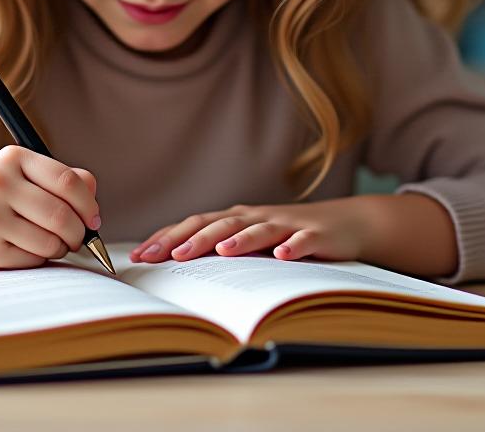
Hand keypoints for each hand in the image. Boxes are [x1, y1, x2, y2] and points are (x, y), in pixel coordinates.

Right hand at [0, 145, 100, 269]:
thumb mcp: (23, 172)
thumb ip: (62, 179)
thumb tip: (93, 200)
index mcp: (13, 158)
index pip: (67, 182)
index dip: (88, 204)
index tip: (93, 218)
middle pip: (61, 215)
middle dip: (79, 232)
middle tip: (79, 237)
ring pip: (50, 242)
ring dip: (61, 247)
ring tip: (53, 242)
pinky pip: (32, 260)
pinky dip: (40, 258)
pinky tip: (28, 248)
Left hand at [129, 198, 375, 263]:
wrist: (346, 223)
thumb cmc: (289, 236)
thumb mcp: (252, 242)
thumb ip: (220, 250)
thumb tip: (173, 268)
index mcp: (236, 219)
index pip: (194, 224)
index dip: (167, 238)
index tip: (139, 255)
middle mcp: (256, 217)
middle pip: (220, 224)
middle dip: (192, 239)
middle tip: (168, 256)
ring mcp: (286, 224)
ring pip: (258, 230)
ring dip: (240, 239)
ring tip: (221, 250)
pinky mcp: (316, 235)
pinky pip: (303, 241)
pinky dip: (293, 247)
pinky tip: (284, 256)